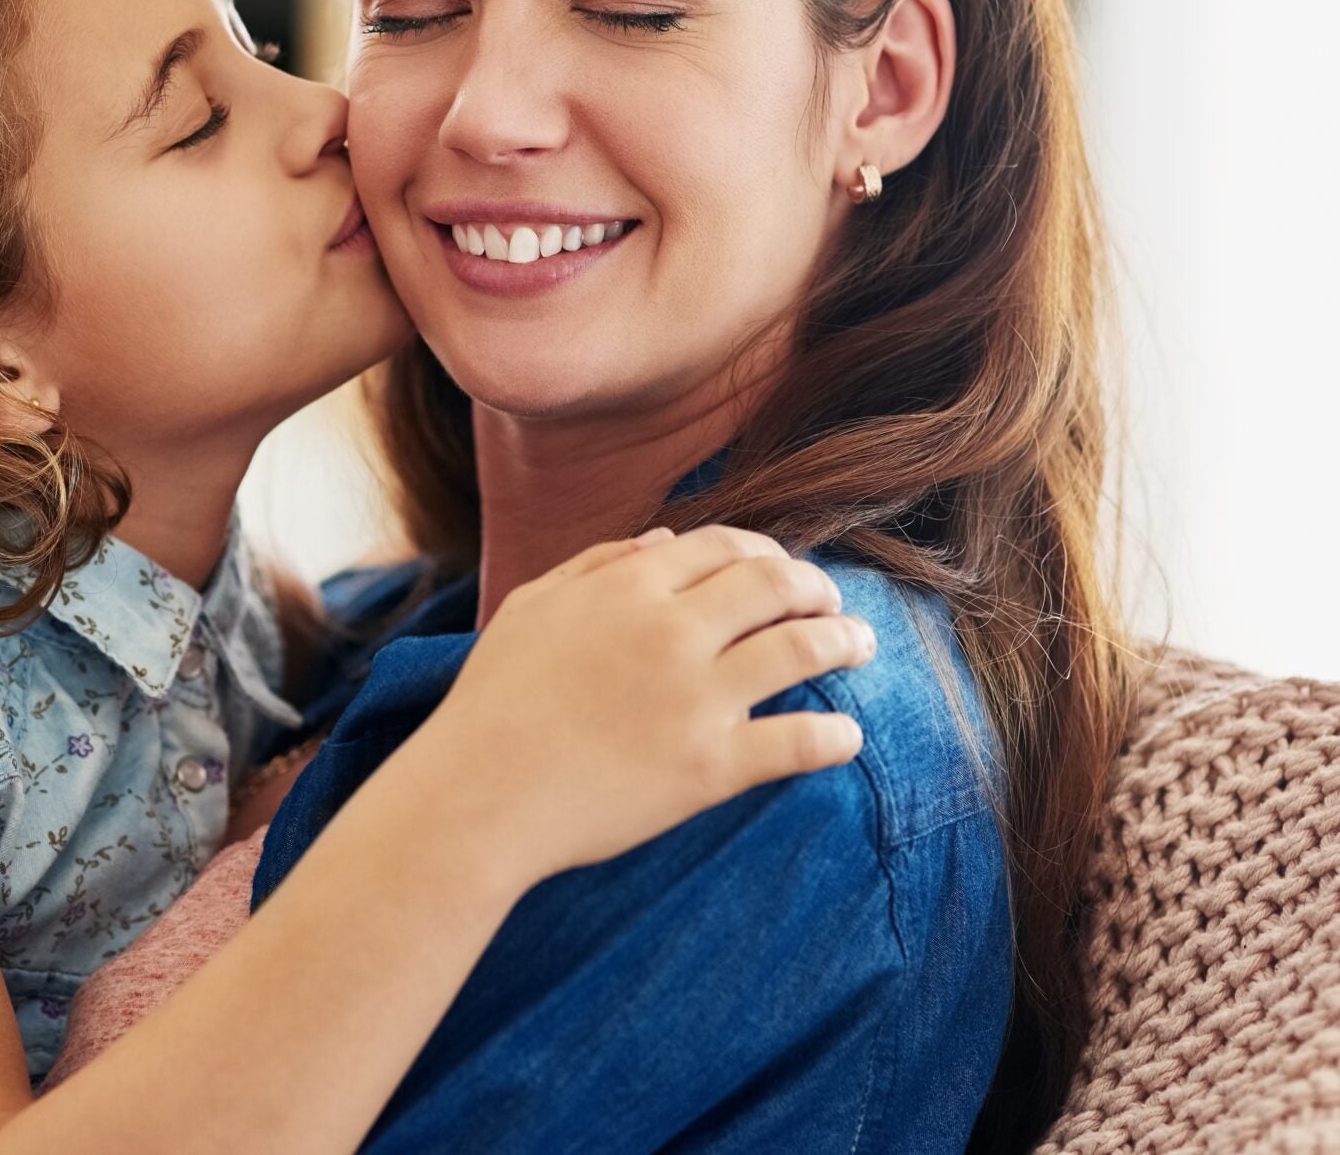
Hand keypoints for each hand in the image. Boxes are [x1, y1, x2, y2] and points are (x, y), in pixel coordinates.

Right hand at [393, 526, 872, 886]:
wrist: (478, 796)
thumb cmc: (493, 702)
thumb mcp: (531, 608)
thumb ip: (596, 564)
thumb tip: (664, 543)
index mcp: (629, 587)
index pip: (725, 546)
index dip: (766, 553)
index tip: (781, 572)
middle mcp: (672, 631)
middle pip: (776, 585)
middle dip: (817, 588)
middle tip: (834, 605)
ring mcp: (695, 699)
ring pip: (801, 650)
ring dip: (843, 642)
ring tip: (861, 647)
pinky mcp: (708, 768)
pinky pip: (795, 743)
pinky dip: (833, 737)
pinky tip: (847, 737)